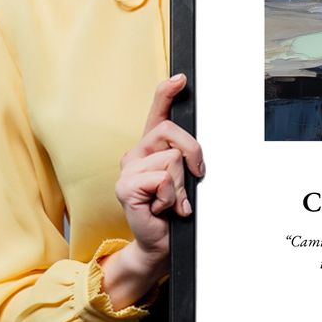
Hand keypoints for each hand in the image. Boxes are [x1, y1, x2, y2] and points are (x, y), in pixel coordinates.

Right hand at [100, 74, 204, 308]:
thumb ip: (186, 159)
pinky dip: (171, 197)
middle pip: (172, 132)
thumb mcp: (185, 179)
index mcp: (151, 147)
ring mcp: (128, 169)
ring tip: (172, 201)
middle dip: (193, 154)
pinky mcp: (125, 187)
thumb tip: (196, 151)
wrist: (160, 243)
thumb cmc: (173, 211)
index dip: (167, 92)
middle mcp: (136, 153)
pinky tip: (162, 208)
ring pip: (172, 159)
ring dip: (181, 185)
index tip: (181, 78)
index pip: (157, 112)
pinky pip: (162, 179)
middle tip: (193, 178)